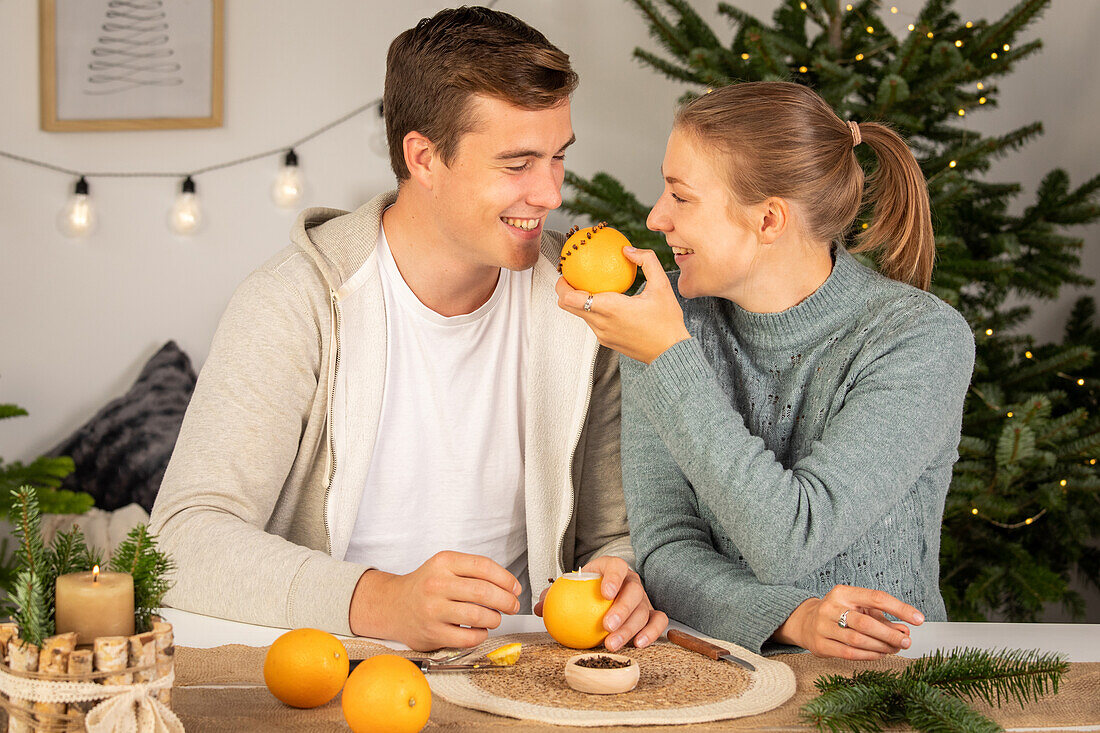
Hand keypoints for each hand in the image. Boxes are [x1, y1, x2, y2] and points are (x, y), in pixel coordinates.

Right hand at [349, 551, 521, 650]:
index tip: (515, 588)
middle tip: (512, 606)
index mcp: (443, 562)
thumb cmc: (425, 586)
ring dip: (495, 619)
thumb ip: (474, 571)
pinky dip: (480, 635)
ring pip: (478, 616)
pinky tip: (479, 630)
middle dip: (506, 601)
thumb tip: (510, 586)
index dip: (506, 579)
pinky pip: (468, 638)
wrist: (393, 605)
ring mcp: (433, 610)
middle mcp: (436, 584)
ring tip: (494, 618)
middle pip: (485, 592)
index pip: (484, 567)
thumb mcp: (445, 566)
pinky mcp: (431, 633)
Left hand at [533, 556, 668, 650]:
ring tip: (612, 643)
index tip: (605, 592)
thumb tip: (537, 609)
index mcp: (612, 569)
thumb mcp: (570, 589)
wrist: (603, 594)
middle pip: (634, 592)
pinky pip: (657, 622)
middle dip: (622, 609)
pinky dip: (651, 632)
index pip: (617, 567)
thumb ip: (555, 597)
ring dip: (630, 628)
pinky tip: (637, 645)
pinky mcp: (652, 613)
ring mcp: (644, 598)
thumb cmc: (585, 591)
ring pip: (644, 610)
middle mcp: (632, 581)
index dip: (613, 578)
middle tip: (606, 626)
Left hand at [556, 246, 690, 363]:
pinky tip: (604, 301)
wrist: (670, 352)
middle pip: (567, 306)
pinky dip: (591, 310)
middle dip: (563, 291)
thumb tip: (627, 249)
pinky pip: (591, 323)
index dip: (561, 285)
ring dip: (578, 301)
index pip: (570, 298)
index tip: (566, 272)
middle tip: (572, 276)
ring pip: (579, 315)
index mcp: (610, 308)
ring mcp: (602, 334)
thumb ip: (646, 261)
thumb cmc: (667, 320)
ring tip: (589, 286)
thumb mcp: (662, 285)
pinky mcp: (606, 341)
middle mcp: (601, 323)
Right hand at [773, 584, 922, 659]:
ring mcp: (822, 626)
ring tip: (894, 648)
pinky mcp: (820, 645)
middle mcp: (830, 607)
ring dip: (881, 647)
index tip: (919, 619)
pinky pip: (849, 653)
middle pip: (866, 623)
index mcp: (843, 592)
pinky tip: (879, 654)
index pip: (876, 598)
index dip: (900, 608)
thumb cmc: (839, 613)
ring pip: (858, 640)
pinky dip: (869, 655)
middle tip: (906, 641)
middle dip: (890, 634)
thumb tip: (905, 631)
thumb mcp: (859, 608)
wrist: (806, 622)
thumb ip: (882, 618)